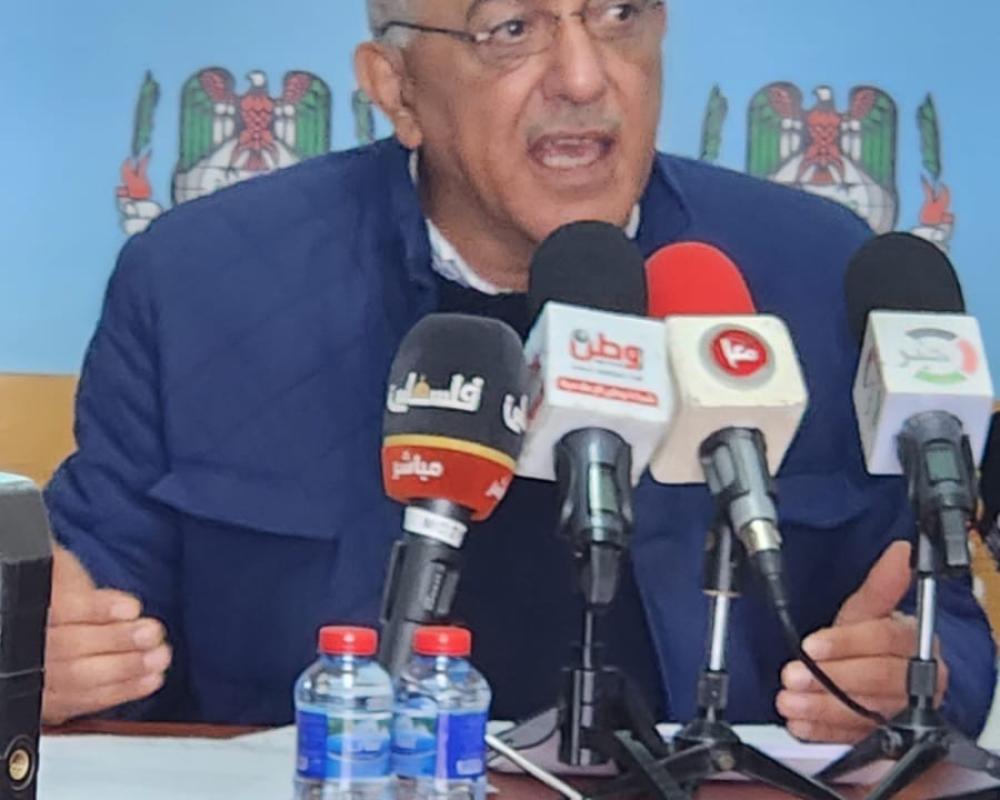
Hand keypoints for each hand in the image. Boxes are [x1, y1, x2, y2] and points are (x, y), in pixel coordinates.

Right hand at [42, 546, 171, 724]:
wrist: (39, 619)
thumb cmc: (55, 592)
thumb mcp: (55, 569)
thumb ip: (65, 569)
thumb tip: (66, 556)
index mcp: (28, 608)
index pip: (61, 610)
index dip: (97, 610)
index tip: (131, 607)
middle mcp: (26, 646)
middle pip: (69, 648)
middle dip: (118, 642)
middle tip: (152, 633)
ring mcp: (36, 677)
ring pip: (77, 678)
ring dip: (126, 669)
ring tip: (159, 657)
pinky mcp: (52, 701)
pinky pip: (85, 701)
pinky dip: (121, 691)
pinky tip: (149, 679)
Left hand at [776, 540, 947, 742]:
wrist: (880, 675)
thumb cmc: (873, 639)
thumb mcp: (868, 610)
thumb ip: (880, 584)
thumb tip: (899, 551)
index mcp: (913, 642)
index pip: (883, 640)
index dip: (846, 643)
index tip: (811, 645)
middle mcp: (914, 680)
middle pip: (877, 680)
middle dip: (830, 679)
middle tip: (792, 676)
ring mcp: (901, 712)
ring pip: (865, 712)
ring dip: (822, 709)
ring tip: (788, 701)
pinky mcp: (884, 738)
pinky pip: (855, 738)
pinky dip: (824, 732)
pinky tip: (800, 725)